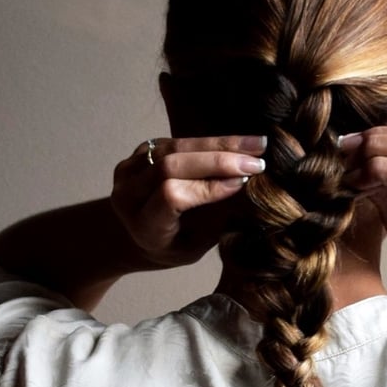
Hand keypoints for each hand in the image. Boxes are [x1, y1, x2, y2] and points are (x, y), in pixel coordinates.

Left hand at [111, 135, 266, 267]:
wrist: (140, 235)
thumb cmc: (176, 246)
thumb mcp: (196, 245)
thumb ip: (215, 219)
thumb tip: (250, 190)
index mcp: (142, 225)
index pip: (171, 196)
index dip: (208, 187)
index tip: (244, 182)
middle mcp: (128, 194)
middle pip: (171, 164)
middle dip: (219, 160)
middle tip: (258, 162)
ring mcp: (130, 169)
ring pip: (176, 147)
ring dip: (220, 144)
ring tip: (257, 145)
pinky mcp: (142, 151)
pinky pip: (178, 141)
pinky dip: (211, 141)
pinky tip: (240, 143)